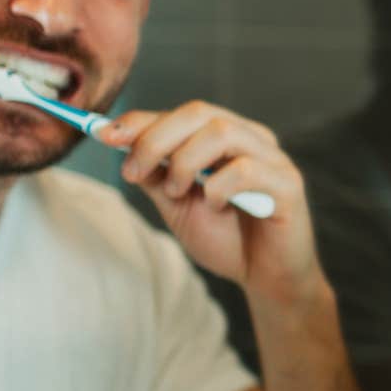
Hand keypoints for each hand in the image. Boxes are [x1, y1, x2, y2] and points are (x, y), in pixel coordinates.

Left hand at [100, 101, 321, 300]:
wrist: (266, 278)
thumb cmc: (227, 238)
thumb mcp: (178, 205)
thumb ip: (156, 175)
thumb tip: (118, 143)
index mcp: (227, 139)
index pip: (181, 114)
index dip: (140, 121)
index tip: (102, 134)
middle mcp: (252, 139)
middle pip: (199, 113)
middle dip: (156, 139)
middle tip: (134, 172)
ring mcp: (273, 159)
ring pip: (222, 132)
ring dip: (185, 162)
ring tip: (177, 192)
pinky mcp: (289, 184)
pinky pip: (246, 170)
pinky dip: (218, 187)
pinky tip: (216, 207)